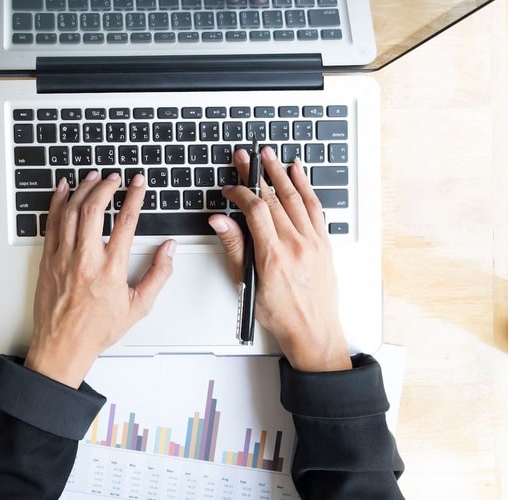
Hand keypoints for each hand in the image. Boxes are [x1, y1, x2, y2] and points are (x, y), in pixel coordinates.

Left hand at [25, 171, 176, 386]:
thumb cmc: (97, 329)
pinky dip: (57, 203)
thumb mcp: (138, 306)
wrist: (63, 346)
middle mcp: (85, 259)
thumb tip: (169, 249)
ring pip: (71, 212)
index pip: (125, 221)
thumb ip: (158, 275)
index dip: (134, 197)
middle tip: (114, 177)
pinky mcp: (47, 261)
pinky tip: (63, 190)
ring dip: (82, 190)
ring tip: (92, 177)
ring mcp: (63, 258)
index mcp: (110, 268)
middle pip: (94, 209)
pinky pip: (51, 224)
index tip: (138, 183)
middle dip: (106, 186)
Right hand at [208, 147, 350, 371]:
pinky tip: (298, 173)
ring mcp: (314, 242)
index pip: (255, 210)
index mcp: (273, 256)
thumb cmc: (281, 315)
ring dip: (281, 174)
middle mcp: (297, 245)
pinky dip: (306, 187)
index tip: (230, 188)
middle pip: (275, 198)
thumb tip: (220, 222)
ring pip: (296, 198)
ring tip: (270, 156)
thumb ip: (234, 248)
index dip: (240, 193)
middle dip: (257, 174)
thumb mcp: (247, 284)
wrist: (313, 332)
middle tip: (245, 157)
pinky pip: (315, 208)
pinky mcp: (325, 244)